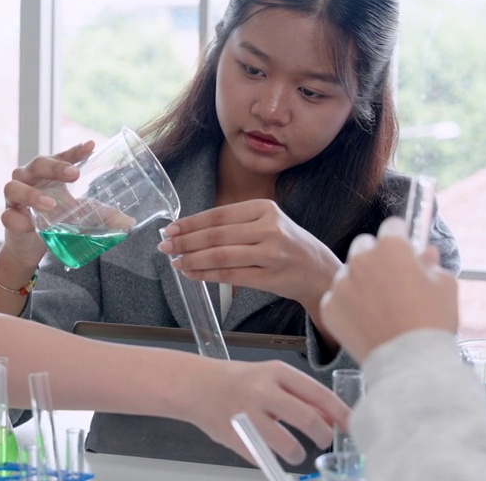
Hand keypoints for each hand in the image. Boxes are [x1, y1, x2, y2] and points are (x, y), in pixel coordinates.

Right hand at [0, 140, 94, 265]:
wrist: (29, 245)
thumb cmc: (53, 219)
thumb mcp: (77, 214)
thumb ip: (100, 215)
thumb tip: (128, 222)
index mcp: (49, 173)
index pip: (62, 156)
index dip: (75, 151)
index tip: (91, 147)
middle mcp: (29, 179)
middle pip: (37, 164)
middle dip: (55, 167)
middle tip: (74, 175)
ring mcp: (15, 198)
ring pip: (14, 187)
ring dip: (32, 194)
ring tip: (50, 204)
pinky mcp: (8, 217)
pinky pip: (8, 215)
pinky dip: (17, 218)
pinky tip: (27, 223)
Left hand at [158, 199, 340, 305]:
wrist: (321, 272)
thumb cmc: (288, 246)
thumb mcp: (268, 224)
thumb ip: (236, 225)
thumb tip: (191, 231)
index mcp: (265, 209)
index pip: (219, 215)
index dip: (191, 222)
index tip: (171, 228)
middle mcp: (269, 228)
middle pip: (217, 235)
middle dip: (186, 242)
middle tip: (165, 246)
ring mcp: (271, 253)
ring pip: (221, 256)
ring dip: (193, 260)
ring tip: (176, 262)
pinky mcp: (270, 277)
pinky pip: (230, 275)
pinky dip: (207, 275)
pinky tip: (193, 274)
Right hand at [188, 356, 349, 466]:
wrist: (197, 385)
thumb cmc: (239, 381)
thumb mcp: (272, 379)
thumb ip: (301, 397)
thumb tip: (332, 417)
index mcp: (277, 373)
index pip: (320, 394)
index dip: (341, 414)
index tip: (353, 426)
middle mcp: (263, 391)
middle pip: (309, 420)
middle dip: (324, 437)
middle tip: (324, 442)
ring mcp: (248, 415)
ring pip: (288, 446)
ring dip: (298, 454)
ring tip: (296, 452)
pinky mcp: (235, 437)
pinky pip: (264, 457)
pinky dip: (271, 458)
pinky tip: (268, 449)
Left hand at [319, 217, 457, 362]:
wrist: (409, 363)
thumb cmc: (431, 323)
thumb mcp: (444, 286)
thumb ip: (431, 264)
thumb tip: (426, 252)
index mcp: (391, 247)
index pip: (392, 226)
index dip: (401, 237)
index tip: (404, 247)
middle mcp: (361, 259)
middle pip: (365, 246)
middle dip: (377, 258)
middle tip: (392, 281)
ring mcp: (342, 283)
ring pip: (349, 273)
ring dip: (361, 282)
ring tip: (381, 307)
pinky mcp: (329, 306)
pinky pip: (338, 297)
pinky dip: (348, 306)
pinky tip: (366, 321)